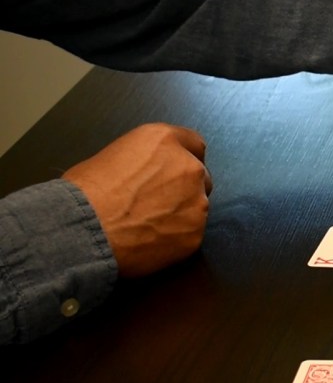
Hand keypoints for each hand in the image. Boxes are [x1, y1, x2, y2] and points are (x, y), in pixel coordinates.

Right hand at [64, 123, 211, 277]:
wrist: (83, 230)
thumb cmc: (84, 192)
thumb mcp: (113, 156)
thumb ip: (143, 161)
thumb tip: (147, 175)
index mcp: (164, 141)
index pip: (193, 143)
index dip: (182, 157)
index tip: (173, 170)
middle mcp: (189, 167)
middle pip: (199, 176)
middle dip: (183, 187)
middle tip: (156, 202)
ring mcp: (197, 202)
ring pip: (197, 206)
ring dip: (181, 213)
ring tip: (148, 225)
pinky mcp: (195, 233)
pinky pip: (190, 233)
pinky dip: (176, 237)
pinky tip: (150, 242)